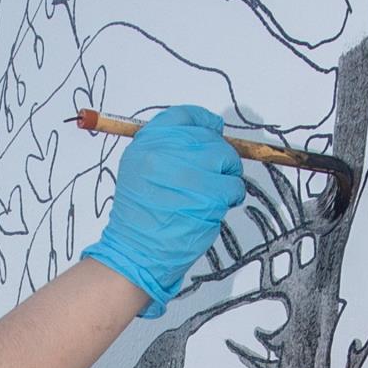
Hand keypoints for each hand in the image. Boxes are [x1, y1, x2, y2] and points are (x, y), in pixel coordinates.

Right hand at [79, 106, 243, 317]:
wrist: (134, 251)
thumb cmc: (139, 215)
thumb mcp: (139, 168)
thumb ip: (168, 147)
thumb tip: (207, 134)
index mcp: (148, 143)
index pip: (184, 116)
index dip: (204, 122)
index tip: (214, 130)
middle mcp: (166, 154)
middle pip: (210, 138)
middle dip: (220, 155)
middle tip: (218, 171)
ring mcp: (188, 175)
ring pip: (227, 161)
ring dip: (228, 176)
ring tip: (216, 192)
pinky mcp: (207, 198)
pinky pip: (233, 186)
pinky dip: (232, 195)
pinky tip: (219, 205)